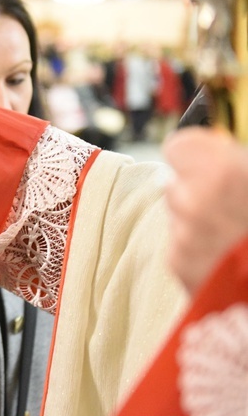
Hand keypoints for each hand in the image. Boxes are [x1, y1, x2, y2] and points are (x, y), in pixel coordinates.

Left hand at [164, 128, 247, 293]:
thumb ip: (240, 164)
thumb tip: (226, 154)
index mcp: (222, 174)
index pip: (179, 146)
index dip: (197, 152)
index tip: (213, 158)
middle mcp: (193, 203)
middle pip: (176, 182)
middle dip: (198, 188)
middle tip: (230, 200)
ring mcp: (184, 239)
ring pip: (177, 215)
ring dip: (197, 219)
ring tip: (233, 233)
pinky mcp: (180, 269)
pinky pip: (181, 246)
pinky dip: (198, 248)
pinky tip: (227, 256)